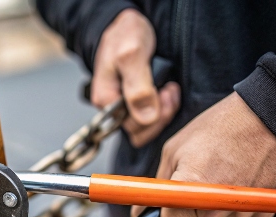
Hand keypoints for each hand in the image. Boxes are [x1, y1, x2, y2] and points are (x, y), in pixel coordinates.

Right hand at [91, 9, 179, 146]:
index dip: (154, 114)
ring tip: (170, 89)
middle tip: (170, 90)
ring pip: (147, 127)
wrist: (127, 26)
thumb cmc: (125, 35)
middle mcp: (113, 109)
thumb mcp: (131, 54)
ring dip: (165, 111)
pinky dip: (165, 107)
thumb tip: (146, 118)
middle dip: (161, 113)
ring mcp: (125, 108)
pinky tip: (168, 91)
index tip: (165, 90)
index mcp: (105, 100)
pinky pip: (152, 119)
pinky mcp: (137, 104)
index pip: (133, 127)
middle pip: (141, 131)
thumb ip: (138, 87)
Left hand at [132, 92, 275, 216]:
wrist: (272, 114)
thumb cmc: (220, 127)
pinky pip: (246, 215)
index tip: (172, 210)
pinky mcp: (267, 209)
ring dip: (222, 200)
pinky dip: (244, 201)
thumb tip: (139, 214)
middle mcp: (218, 202)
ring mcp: (244, 207)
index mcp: (191, 185)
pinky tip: (247, 175)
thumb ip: (157, 186)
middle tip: (207, 171)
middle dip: (198, 202)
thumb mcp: (176, 148)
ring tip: (229, 167)